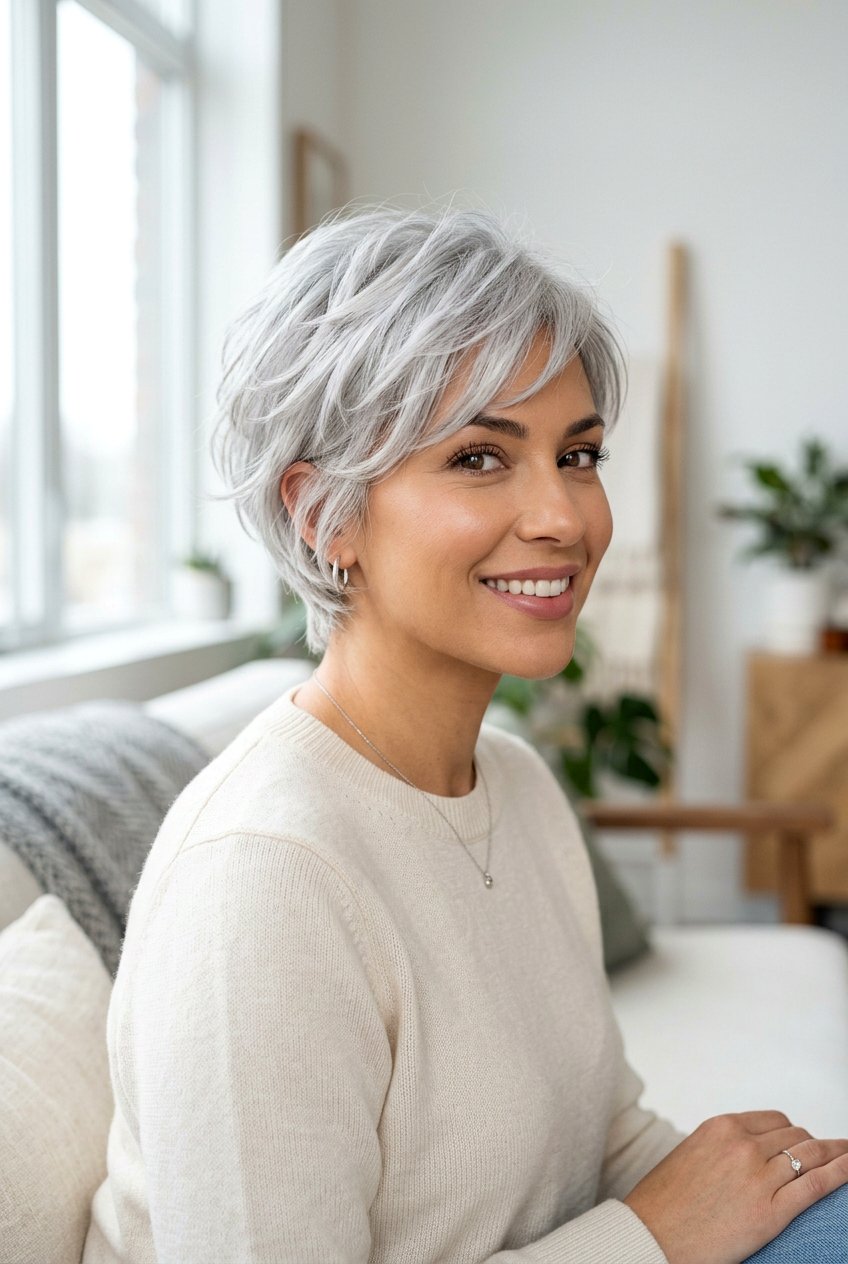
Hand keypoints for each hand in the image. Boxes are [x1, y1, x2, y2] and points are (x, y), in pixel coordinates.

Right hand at [623, 1110, 847, 1263]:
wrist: (650, 1237)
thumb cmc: (662, 1204)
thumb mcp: (690, 1155)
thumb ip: (722, 1148)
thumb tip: (751, 1154)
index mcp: (720, 1127)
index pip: (775, 1120)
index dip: (793, 1132)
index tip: (801, 1142)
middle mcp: (742, 1145)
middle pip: (795, 1136)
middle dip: (812, 1146)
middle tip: (824, 1156)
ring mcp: (758, 1176)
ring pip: (809, 1155)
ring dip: (834, 1154)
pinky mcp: (771, 1211)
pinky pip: (816, 1183)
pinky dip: (840, 1172)